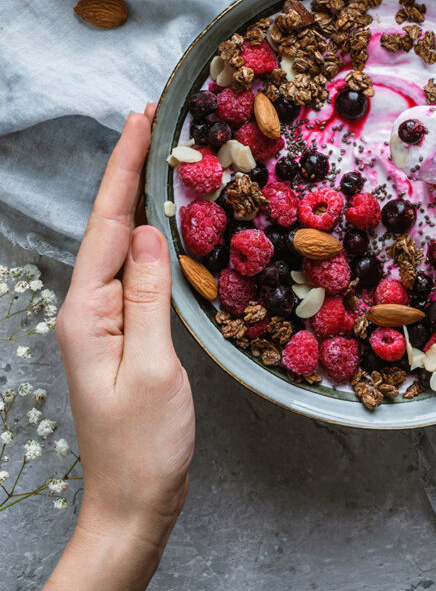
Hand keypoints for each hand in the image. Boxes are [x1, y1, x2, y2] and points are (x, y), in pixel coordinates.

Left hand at [46, 108, 194, 590]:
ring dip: (139, 196)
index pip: (109, 224)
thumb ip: (145, 296)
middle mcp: (89, 308)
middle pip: (110, 225)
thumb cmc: (144, 443)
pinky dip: (151, 235)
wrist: (135, 497)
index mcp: (86, 312)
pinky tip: (166, 221)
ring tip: (160, 156)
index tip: (140, 120)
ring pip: (122, 244)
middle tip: (150, 120)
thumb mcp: (150, 368)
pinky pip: (137, 271)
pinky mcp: (125, 332)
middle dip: (127, 170)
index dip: (124, 168)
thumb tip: (149, 230)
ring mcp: (105, 320)